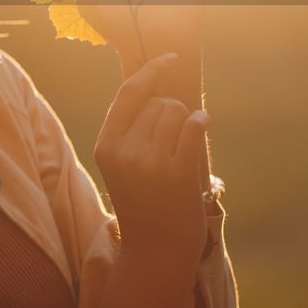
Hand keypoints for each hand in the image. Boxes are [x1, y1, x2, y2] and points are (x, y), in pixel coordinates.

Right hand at [95, 53, 210, 261]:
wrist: (156, 250)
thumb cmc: (143, 203)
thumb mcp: (121, 165)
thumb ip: (130, 130)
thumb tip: (155, 87)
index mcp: (106, 146)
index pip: (129, 94)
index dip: (151, 71)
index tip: (170, 58)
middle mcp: (124, 151)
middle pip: (158, 102)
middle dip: (171, 111)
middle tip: (172, 141)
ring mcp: (149, 162)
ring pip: (176, 112)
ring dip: (186, 120)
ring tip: (182, 148)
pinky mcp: (176, 173)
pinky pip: (193, 126)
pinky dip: (200, 121)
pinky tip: (201, 125)